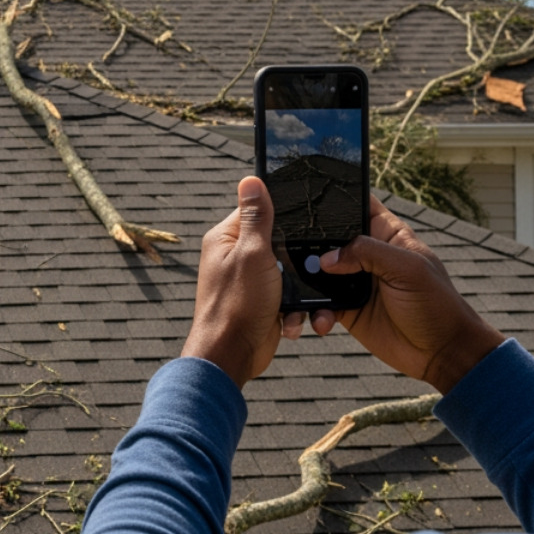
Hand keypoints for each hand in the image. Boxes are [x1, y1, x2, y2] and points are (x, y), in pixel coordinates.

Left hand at [181, 176, 295, 387]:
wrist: (232, 355)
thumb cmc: (235, 304)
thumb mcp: (251, 254)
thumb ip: (256, 218)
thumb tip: (250, 179)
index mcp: (226, 238)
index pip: (258, 210)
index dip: (284, 216)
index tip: (307, 221)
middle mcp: (235, 256)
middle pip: (280, 242)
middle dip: (295, 258)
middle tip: (298, 270)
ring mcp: (249, 280)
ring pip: (289, 271)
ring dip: (297, 290)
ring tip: (290, 303)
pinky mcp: (262, 301)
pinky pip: (288, 296)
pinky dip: (293, 308)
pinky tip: (289, 320)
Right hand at [296, 195, 504, 393]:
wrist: (441, 352)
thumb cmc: (436, 305)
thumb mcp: (409, 269)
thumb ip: (368, 253)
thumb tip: (328, 258)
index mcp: (387, 235)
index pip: (359, 206)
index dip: (338, 200)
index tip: (310, 200)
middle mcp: (368, 255)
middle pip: (329, 238)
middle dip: (309, 243)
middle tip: (292, 251)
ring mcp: (355, 282)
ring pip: (318, 272)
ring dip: (306, 281)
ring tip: (303, 292)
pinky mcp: (346, 308)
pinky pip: (320, 304)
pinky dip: (314, 312)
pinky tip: (323, 321)